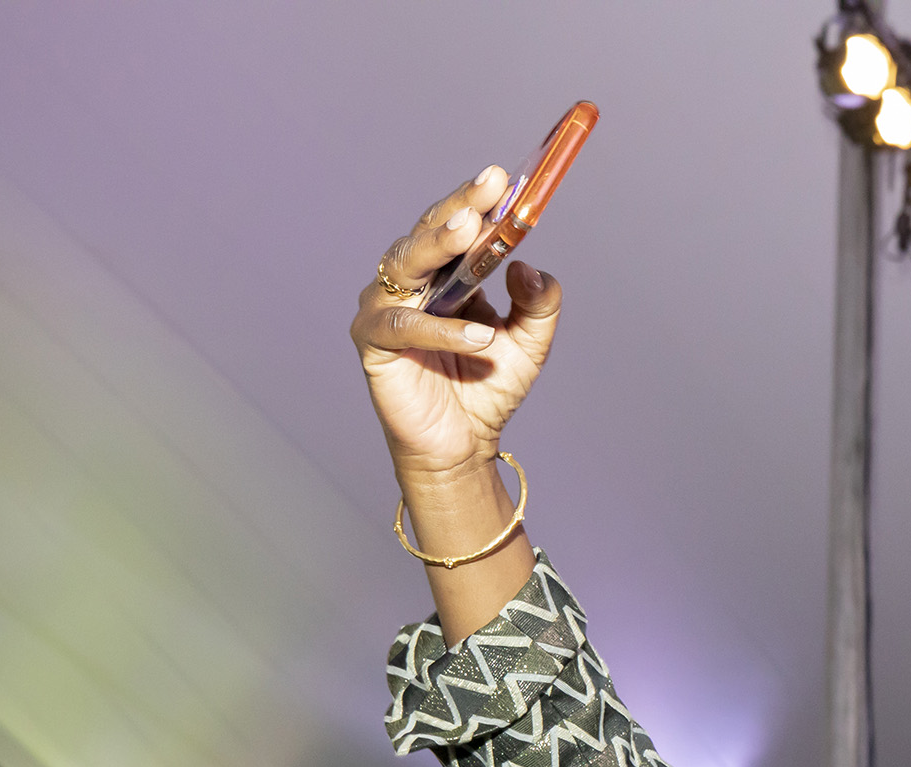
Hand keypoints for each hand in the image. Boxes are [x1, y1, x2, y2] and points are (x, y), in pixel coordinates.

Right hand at [350, 167, 563, 490]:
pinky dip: (443, 329)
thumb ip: (538, 304)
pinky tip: (480, 337)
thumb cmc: (487, 388)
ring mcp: (387, 305)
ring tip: (472, 232)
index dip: (481, 200)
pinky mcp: (373, 341)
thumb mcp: (529, 343)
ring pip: (408, 263)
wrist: (463, 445)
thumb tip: (528, 265)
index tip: (507, 178)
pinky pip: (406, 326)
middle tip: (489, 186)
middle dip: (461, 207)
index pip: (459, 223)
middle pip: (430, 231)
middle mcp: (411, 279)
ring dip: (440, 245)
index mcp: (445, 270)